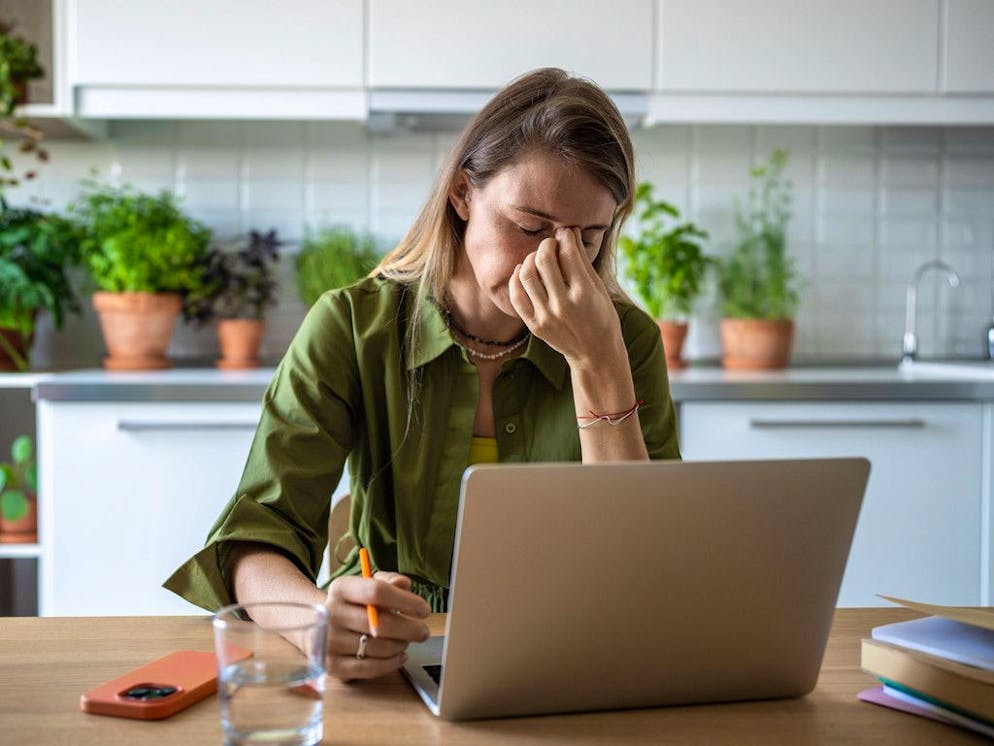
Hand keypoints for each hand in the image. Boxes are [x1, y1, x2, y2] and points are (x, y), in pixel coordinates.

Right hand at [324, 570, 430, 680]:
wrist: (316, 625)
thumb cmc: (351, 604)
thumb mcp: (365, 584)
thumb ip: (387, 581)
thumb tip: (404, 584)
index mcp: (341, 588)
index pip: (377, 591)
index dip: (405, 601)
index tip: (424, 610)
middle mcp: (331, 614)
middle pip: (380, 624)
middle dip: (410, 629)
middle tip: (423, 632)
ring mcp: (329, 641)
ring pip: (379, 648)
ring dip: (400, 645)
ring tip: (405, 640)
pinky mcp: (332, 665)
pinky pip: (370, 668)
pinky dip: (391, 663)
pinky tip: (400, 655)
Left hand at [508, 227, 622, 366]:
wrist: (594, 354)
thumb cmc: (602, 317)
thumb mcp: (598, 289)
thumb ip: (582, 261)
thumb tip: (570, 232)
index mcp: (584, 293)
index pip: (568, 254)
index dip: (565, 238)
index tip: (564, 233)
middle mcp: (563, 305)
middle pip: (544, 261)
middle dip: (546, 245)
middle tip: (550, 244)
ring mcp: (546, 316)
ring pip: (527, 275)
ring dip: (530, 259)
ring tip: (537, 258)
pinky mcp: (534, 326)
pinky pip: (516, 296)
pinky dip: (516, 279)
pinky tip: (523, 271)